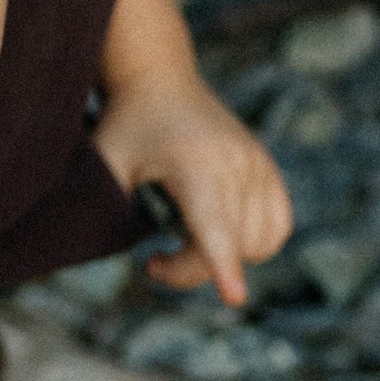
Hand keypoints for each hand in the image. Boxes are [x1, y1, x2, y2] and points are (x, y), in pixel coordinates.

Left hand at [92, 66, 292, 310]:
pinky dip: (255, 243)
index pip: (212, 225)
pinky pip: (277, 228)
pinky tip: (217, 229)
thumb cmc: (127, 127)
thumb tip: (102, 252)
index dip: (221, 263)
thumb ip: (104, 207)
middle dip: (190, 267)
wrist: (161, 81)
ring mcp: (257, 165)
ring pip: (258, 245)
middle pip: (229, 246)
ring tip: (185, 232)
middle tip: (155, 259)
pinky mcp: (268, 169)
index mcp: (194, 163)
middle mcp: (235, 163)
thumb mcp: (104, 162)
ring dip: (223, 255)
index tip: (235, 298)